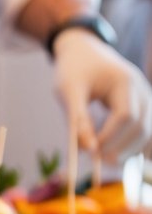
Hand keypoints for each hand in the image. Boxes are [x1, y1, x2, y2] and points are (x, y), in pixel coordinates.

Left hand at [52, 30, 151, 162]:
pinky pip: (145, 130)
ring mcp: (145, 97)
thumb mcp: (68, 91)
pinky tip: (119, 156)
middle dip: (122, 148)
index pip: (125, 116)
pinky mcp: (142, 106)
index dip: (110, 137)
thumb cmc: (73, 69)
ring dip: (130, 150)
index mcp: (124, 81)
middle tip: (99, 162)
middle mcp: (141, 89)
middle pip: (141, 126)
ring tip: (106, 161)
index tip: (92, 152)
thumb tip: (88, 150)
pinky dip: (135, 145)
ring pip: (147, 131)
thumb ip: (78, 120)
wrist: (84, 51)